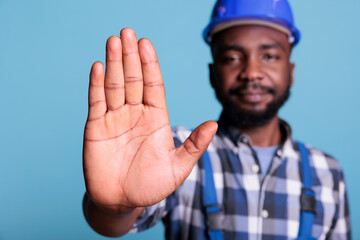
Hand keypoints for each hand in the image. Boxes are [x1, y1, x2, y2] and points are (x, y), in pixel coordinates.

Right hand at [83, 28, 216, 208]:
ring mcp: (115, 119)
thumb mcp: (178, 167)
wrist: (122, 202)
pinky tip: (99, 67)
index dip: (150, 65)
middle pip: (133, 79)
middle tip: (127, 32)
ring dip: (114, 63)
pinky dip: (96, 84)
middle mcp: (135, 114)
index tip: (146, 44)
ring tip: (113, 41)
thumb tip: (214, 124)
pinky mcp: (96, 127)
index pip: (153, 85)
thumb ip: (193, 145)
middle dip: (131, 56)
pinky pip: (96, 102)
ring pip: (114, 85)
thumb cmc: (151, 186)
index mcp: (155, 118)